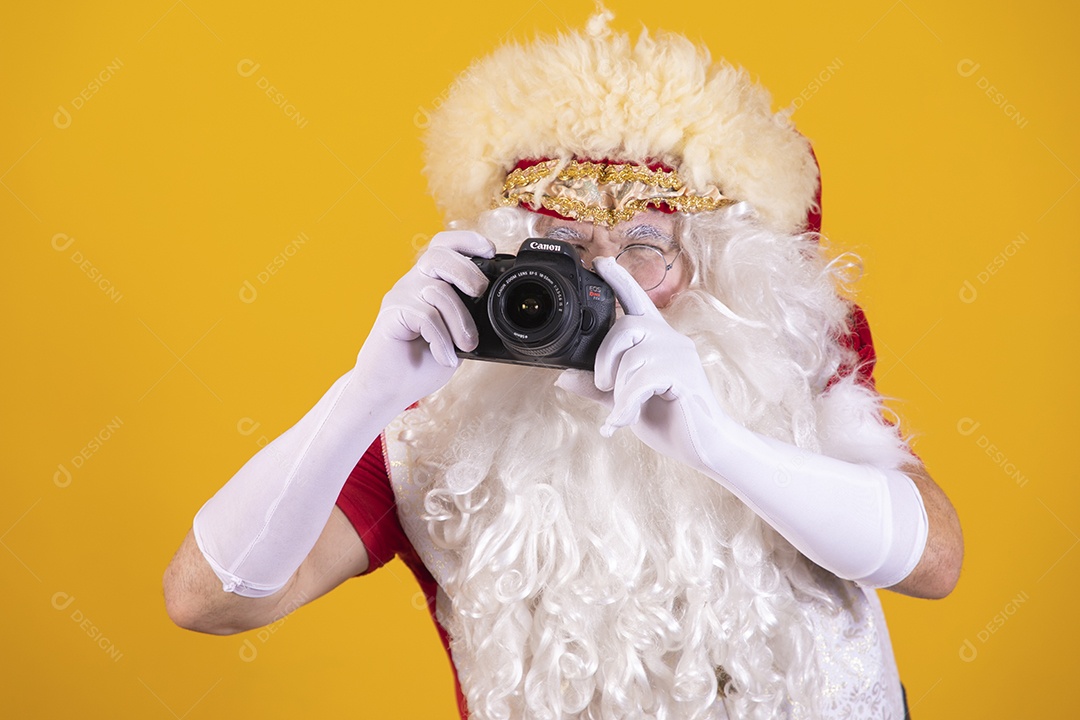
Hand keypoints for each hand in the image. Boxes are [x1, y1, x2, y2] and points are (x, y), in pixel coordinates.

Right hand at [358, 230, 493, 404]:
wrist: (390, 390)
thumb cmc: (421, 364)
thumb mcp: (456, 337)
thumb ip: (470, 317)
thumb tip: (493, 307)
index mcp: (429, 282)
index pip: (444, 246)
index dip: (467, 241)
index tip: (490, 251)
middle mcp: (413, 283)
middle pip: (440, 254)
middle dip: (467, 271)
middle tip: (480, 293)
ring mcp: (400, 295)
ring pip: (439, 291)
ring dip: (459, 321)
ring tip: (465, 345)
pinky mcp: (391, 313)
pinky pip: (426, 316)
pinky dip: (442, 340)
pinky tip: (444, 356)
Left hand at [558, 257, 929, 587]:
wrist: (705, 448)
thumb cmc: (669, 421)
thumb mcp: (624, 402)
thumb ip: (598, 387)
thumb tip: (562, 375)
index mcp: (656, 340)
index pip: (637, 301)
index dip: (619, 280)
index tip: (600, 261)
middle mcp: (670, 340)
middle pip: (626, 326)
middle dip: (605, 357)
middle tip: (603, 384)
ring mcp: (680, 355)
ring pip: (632, 358)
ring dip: (619, 390)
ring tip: (622, 413)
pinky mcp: (684, 375)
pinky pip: (642, 380)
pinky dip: (625, 405)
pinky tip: (620, 423)